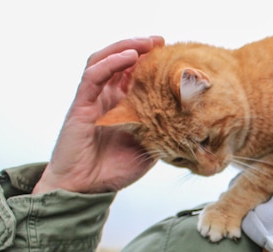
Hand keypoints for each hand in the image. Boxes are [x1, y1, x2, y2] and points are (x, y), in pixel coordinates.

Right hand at [33, 36, 164, 193]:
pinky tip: (128, 56)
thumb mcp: (149, 149)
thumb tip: (191, 123)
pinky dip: (110, 63)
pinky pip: (93, 76)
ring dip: (125, 47)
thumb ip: (162, 132)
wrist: (86, 188)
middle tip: (161, 42)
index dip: (152, 64)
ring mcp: (93, 99)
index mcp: (124, 107)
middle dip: (141, 48)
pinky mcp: (81, 104)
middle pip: (121, 63)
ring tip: (146, 43)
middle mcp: (107, 98)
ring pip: (105, 61)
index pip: (136, 76)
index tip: (172, 56)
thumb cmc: (114, 170)